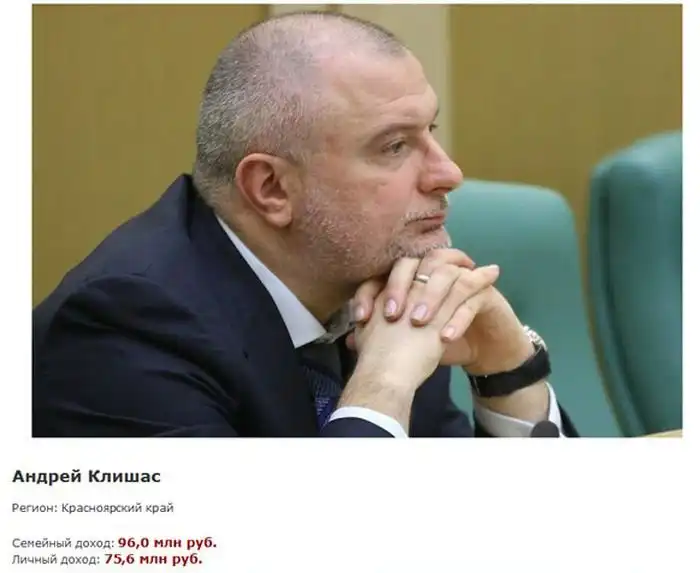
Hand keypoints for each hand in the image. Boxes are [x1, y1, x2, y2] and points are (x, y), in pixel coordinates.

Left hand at [352, 249, 533, 374]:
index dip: (370, 292)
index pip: (385, 272)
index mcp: (413, 278)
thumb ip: (383, 336)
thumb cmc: (443, 340)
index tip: (361, 318)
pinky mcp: (486, 291)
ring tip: (418, 322)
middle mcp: (436, 270)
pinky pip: (471, 297)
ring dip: (430, 297)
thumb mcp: (410, 340)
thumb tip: (351, 341)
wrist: (485, 351)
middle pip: (414, 263)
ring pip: (445, 273)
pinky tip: (445, 337)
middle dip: (399, 287)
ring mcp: (462, 277)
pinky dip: (457, 317)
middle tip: (392, 315)